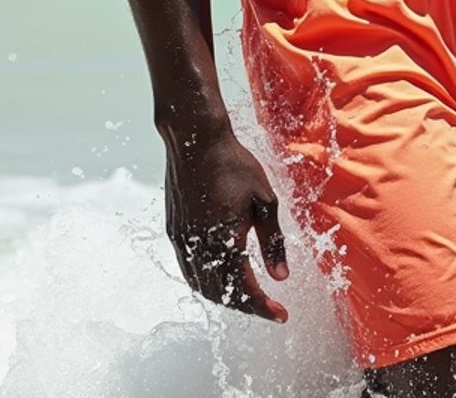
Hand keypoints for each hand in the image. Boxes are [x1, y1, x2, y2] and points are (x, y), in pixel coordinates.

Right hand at [164, 128, 288, 319]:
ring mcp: (183, 239)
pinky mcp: (174, 230)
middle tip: (267, 307)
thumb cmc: (234, 165)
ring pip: (201, 286)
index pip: (245, 289)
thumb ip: (273, 242)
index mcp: (225, 240)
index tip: (281, 315)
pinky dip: (206, 282)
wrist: (196, 139)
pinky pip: (188, 269)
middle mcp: (199, 246)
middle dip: (245, 306)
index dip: (263, 307)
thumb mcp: (264, 200)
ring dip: (224, 297)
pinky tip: (219, 276)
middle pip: (221, 294)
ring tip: (247, 296)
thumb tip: (281, 276)